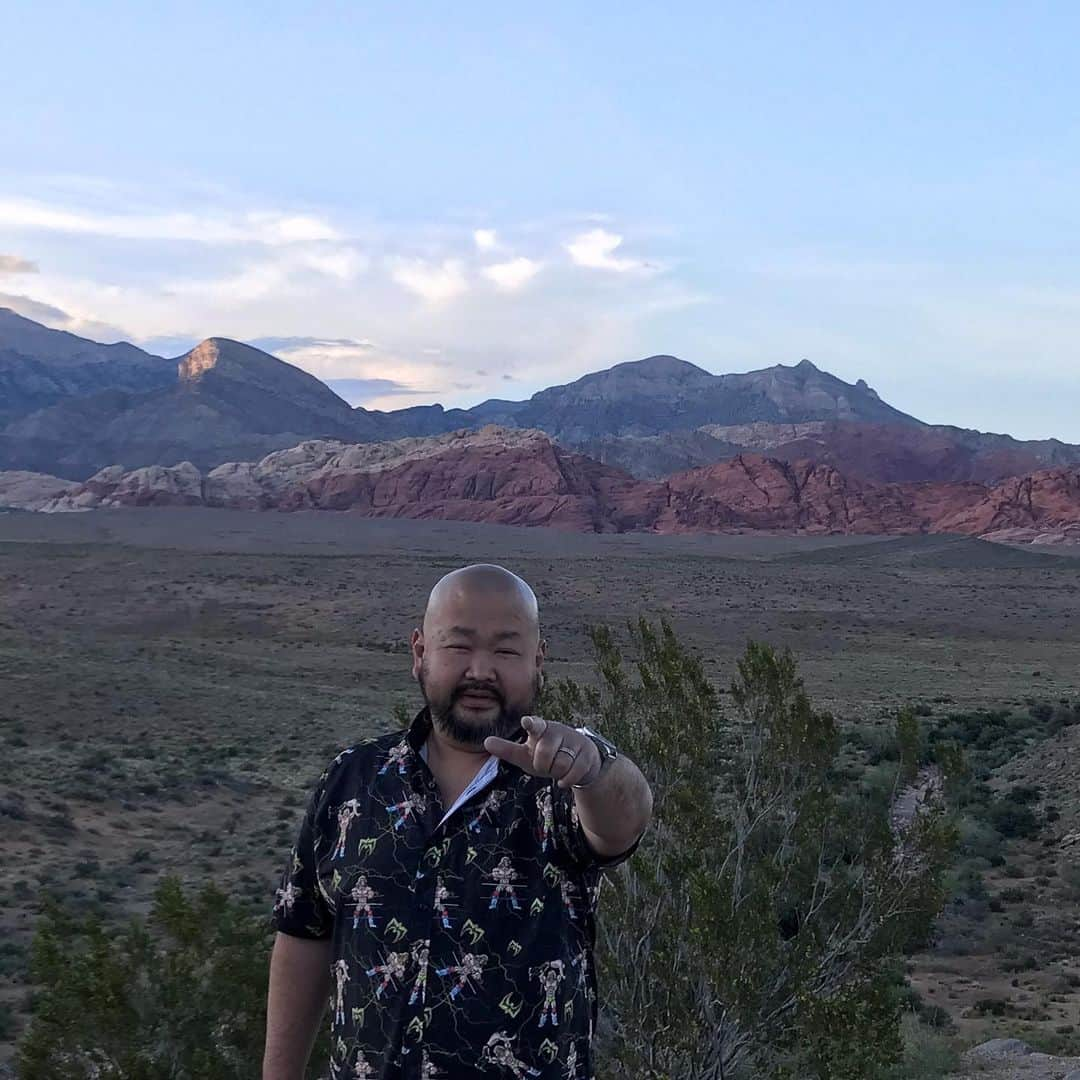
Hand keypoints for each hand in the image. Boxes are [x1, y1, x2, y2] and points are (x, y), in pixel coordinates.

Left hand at [484, 716, 600, 788]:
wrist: (579, 763)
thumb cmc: (547, 756)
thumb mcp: (526, 754)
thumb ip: (508, 749)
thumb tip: (486, 741)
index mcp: (541, 729)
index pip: (535, 725)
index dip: (531, 724)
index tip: (526, 722)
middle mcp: (557, 731)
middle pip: (544, 752)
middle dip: (543, 764)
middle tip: (545, 763)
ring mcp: (574, 741)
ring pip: (560, 763)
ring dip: (556, 771)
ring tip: (558, 767)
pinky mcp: (587, 753)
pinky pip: (573, 772)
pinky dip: (567, 780)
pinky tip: (565, 778)